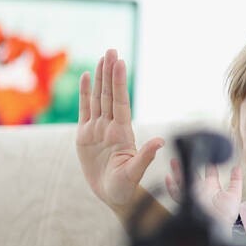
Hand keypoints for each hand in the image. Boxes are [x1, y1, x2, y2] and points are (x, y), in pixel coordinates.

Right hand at [76, 50, 163, 208]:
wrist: (115, 196)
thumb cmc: (126, 187)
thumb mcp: (135, 173)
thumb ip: (145, 156)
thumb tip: (160, 142)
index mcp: (123, 133)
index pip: (120, 102)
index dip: (119, 83)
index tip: (120, 63)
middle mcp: (111, 127)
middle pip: (109, 95)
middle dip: (110, 73)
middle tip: (111, 50)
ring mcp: (98, 130)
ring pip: (98, 99)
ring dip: (100, 78)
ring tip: (102, 58)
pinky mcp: (85, 135)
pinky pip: (85, 110)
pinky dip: (85, 93)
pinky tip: (87, 77)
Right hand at [165, 159, 243, 226]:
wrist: (220, 228)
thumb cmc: (227, 215)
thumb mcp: (234, 195)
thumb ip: (236, 181)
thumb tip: (237, 167)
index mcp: (212, 187)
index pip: (209, 172)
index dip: (208, 163)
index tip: (206, 153)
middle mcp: (201, 190)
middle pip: (193, 174)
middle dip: (188, 163)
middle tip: (185, 152)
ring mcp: (193, 195)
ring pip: (183, 181)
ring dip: (178, 172)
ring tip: (174, 161)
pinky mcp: (188, 202)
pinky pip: (177, 194)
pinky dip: (172, 187)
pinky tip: (168, 178)